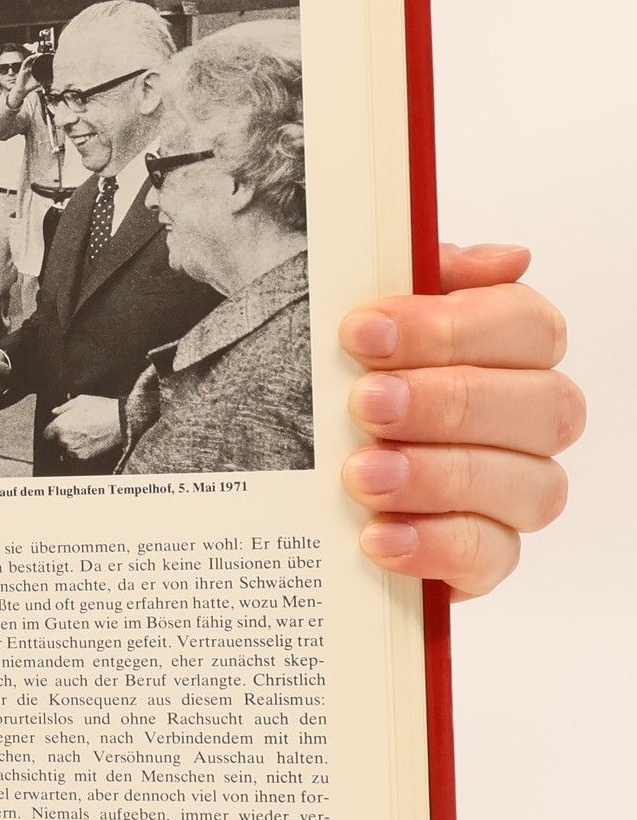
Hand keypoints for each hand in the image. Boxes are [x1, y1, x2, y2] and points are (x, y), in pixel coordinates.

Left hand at [45, 393, 122, 460]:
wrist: (121, 421)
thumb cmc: (101, 409)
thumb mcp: (80, 401)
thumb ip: (63, 407)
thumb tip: (54, 412)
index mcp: (60, 425)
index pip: (47, 434)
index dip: (52, 431)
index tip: (58, 430)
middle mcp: (64, 440)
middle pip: (58, 442)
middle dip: (65, 436)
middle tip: (79, 429)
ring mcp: (73, 450)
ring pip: (68, 449)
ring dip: (73, 444)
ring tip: (87, 434)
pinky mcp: (83, 457)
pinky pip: (77, 455)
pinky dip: (82, 450)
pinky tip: (91, 441)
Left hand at [339, 243, 580, 600]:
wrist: (276, 478)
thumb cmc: (331, 385)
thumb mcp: (354, 322)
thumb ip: (420, 279)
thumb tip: (507, 260)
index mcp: (508, 352)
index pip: (527, 328)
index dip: (452, 328)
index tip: (364, 331)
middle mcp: (528, 422)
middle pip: (543, 407)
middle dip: (449, 402)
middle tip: (365, 404)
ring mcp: (513, 494)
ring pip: (529, 486)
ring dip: (440, 476)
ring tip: (362, 474)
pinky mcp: (482, 560)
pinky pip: (490, 558)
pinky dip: (433, 545)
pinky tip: (377, 535)